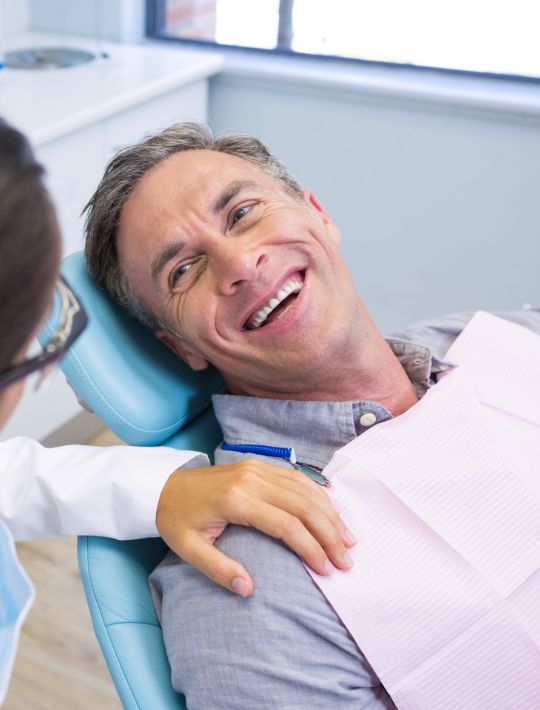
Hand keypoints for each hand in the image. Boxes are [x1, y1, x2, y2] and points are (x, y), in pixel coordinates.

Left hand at [156, 458, 355, 596]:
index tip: (327, 569)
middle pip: (303, 505)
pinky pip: (297, 477)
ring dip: (330, 514)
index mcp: (236, 501)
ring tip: (348, 538)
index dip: (311, 548)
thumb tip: (248, 589)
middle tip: (347, 559)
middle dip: (329, 534)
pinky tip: (332, 511)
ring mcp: (257, 469)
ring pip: (305, 489)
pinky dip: (319, 494)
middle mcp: (252, 480)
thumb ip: (218, 569)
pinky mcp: (259, 465)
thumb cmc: (177, 520)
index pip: (286, 525)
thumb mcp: (188, 549)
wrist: (163, 485)